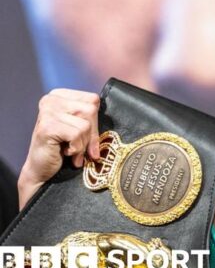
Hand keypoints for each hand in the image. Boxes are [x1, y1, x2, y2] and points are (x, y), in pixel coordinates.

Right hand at [19, 89, 100, 208]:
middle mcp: (51, 100)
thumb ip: (90, 117)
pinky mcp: (47, 126)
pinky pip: (77, 135)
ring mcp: (47, 112)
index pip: (93, 100)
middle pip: (91, 110)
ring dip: (82, 143)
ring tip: (71, 151)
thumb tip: (119, 114)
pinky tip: (65, 153)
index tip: (88, 136)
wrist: (42, 172)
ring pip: (85, 124)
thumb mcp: (78, 128)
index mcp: (59, 95)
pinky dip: (76, 149)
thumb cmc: (62, 149)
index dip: (95, 121)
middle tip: (80, 148)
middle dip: (90, 134)